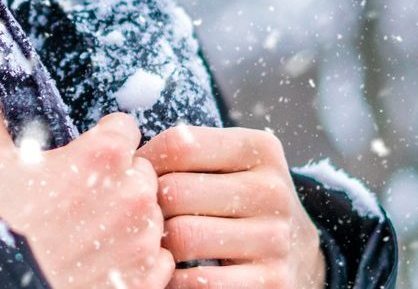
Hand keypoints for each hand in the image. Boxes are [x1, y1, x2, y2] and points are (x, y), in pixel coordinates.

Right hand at [0, 61, 174, 288]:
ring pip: (151, 217)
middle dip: (117, 181)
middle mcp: (133, 195)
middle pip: (140, 172)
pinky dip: (136, 262)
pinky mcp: (145, 282)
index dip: (103, 140)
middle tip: (80, 199)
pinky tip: (101, 261)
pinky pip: (158, 262)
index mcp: (102, 156)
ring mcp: (143, 242)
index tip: (84, 156)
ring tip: (87, 234)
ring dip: (128, 221)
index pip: (125, 128)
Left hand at [137, 126, 325, 288]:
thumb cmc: (239, 200)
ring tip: (151, 241)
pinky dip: (174, 279)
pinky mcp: (272, 281)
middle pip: (175, 191)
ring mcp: (275, 239)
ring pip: (183, 236)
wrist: (297, 252)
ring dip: (157, 244)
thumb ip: (185, 151)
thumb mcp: (228, 163)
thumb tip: (120, 152)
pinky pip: (200, 282)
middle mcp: (272, 191)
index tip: (134, 175)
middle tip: (137, 214)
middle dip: (147, 205)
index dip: (144, 160)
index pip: (180, 144)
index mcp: (259, 149)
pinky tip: (171, 272)